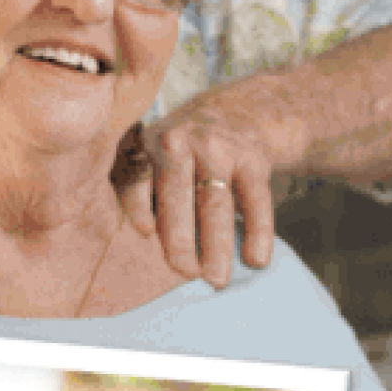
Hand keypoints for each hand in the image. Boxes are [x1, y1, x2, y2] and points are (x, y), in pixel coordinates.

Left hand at [119, 95, 281, 287]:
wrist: (239, 110)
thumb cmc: (181, 155)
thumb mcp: (153, 157)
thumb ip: (141, 193)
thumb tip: (133, 252)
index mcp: (146, 148)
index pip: (137, 179)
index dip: (140, 204)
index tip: (144, 232)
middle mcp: (181, 143)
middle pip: (179, 194)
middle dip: (181, 236)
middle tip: (185, 273)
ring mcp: (219, 148)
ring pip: (217, 202)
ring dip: (218, 244)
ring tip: (217, 280)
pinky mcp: (253, 158)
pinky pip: (256, 199)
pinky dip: (258, 231)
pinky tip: (256, 259)